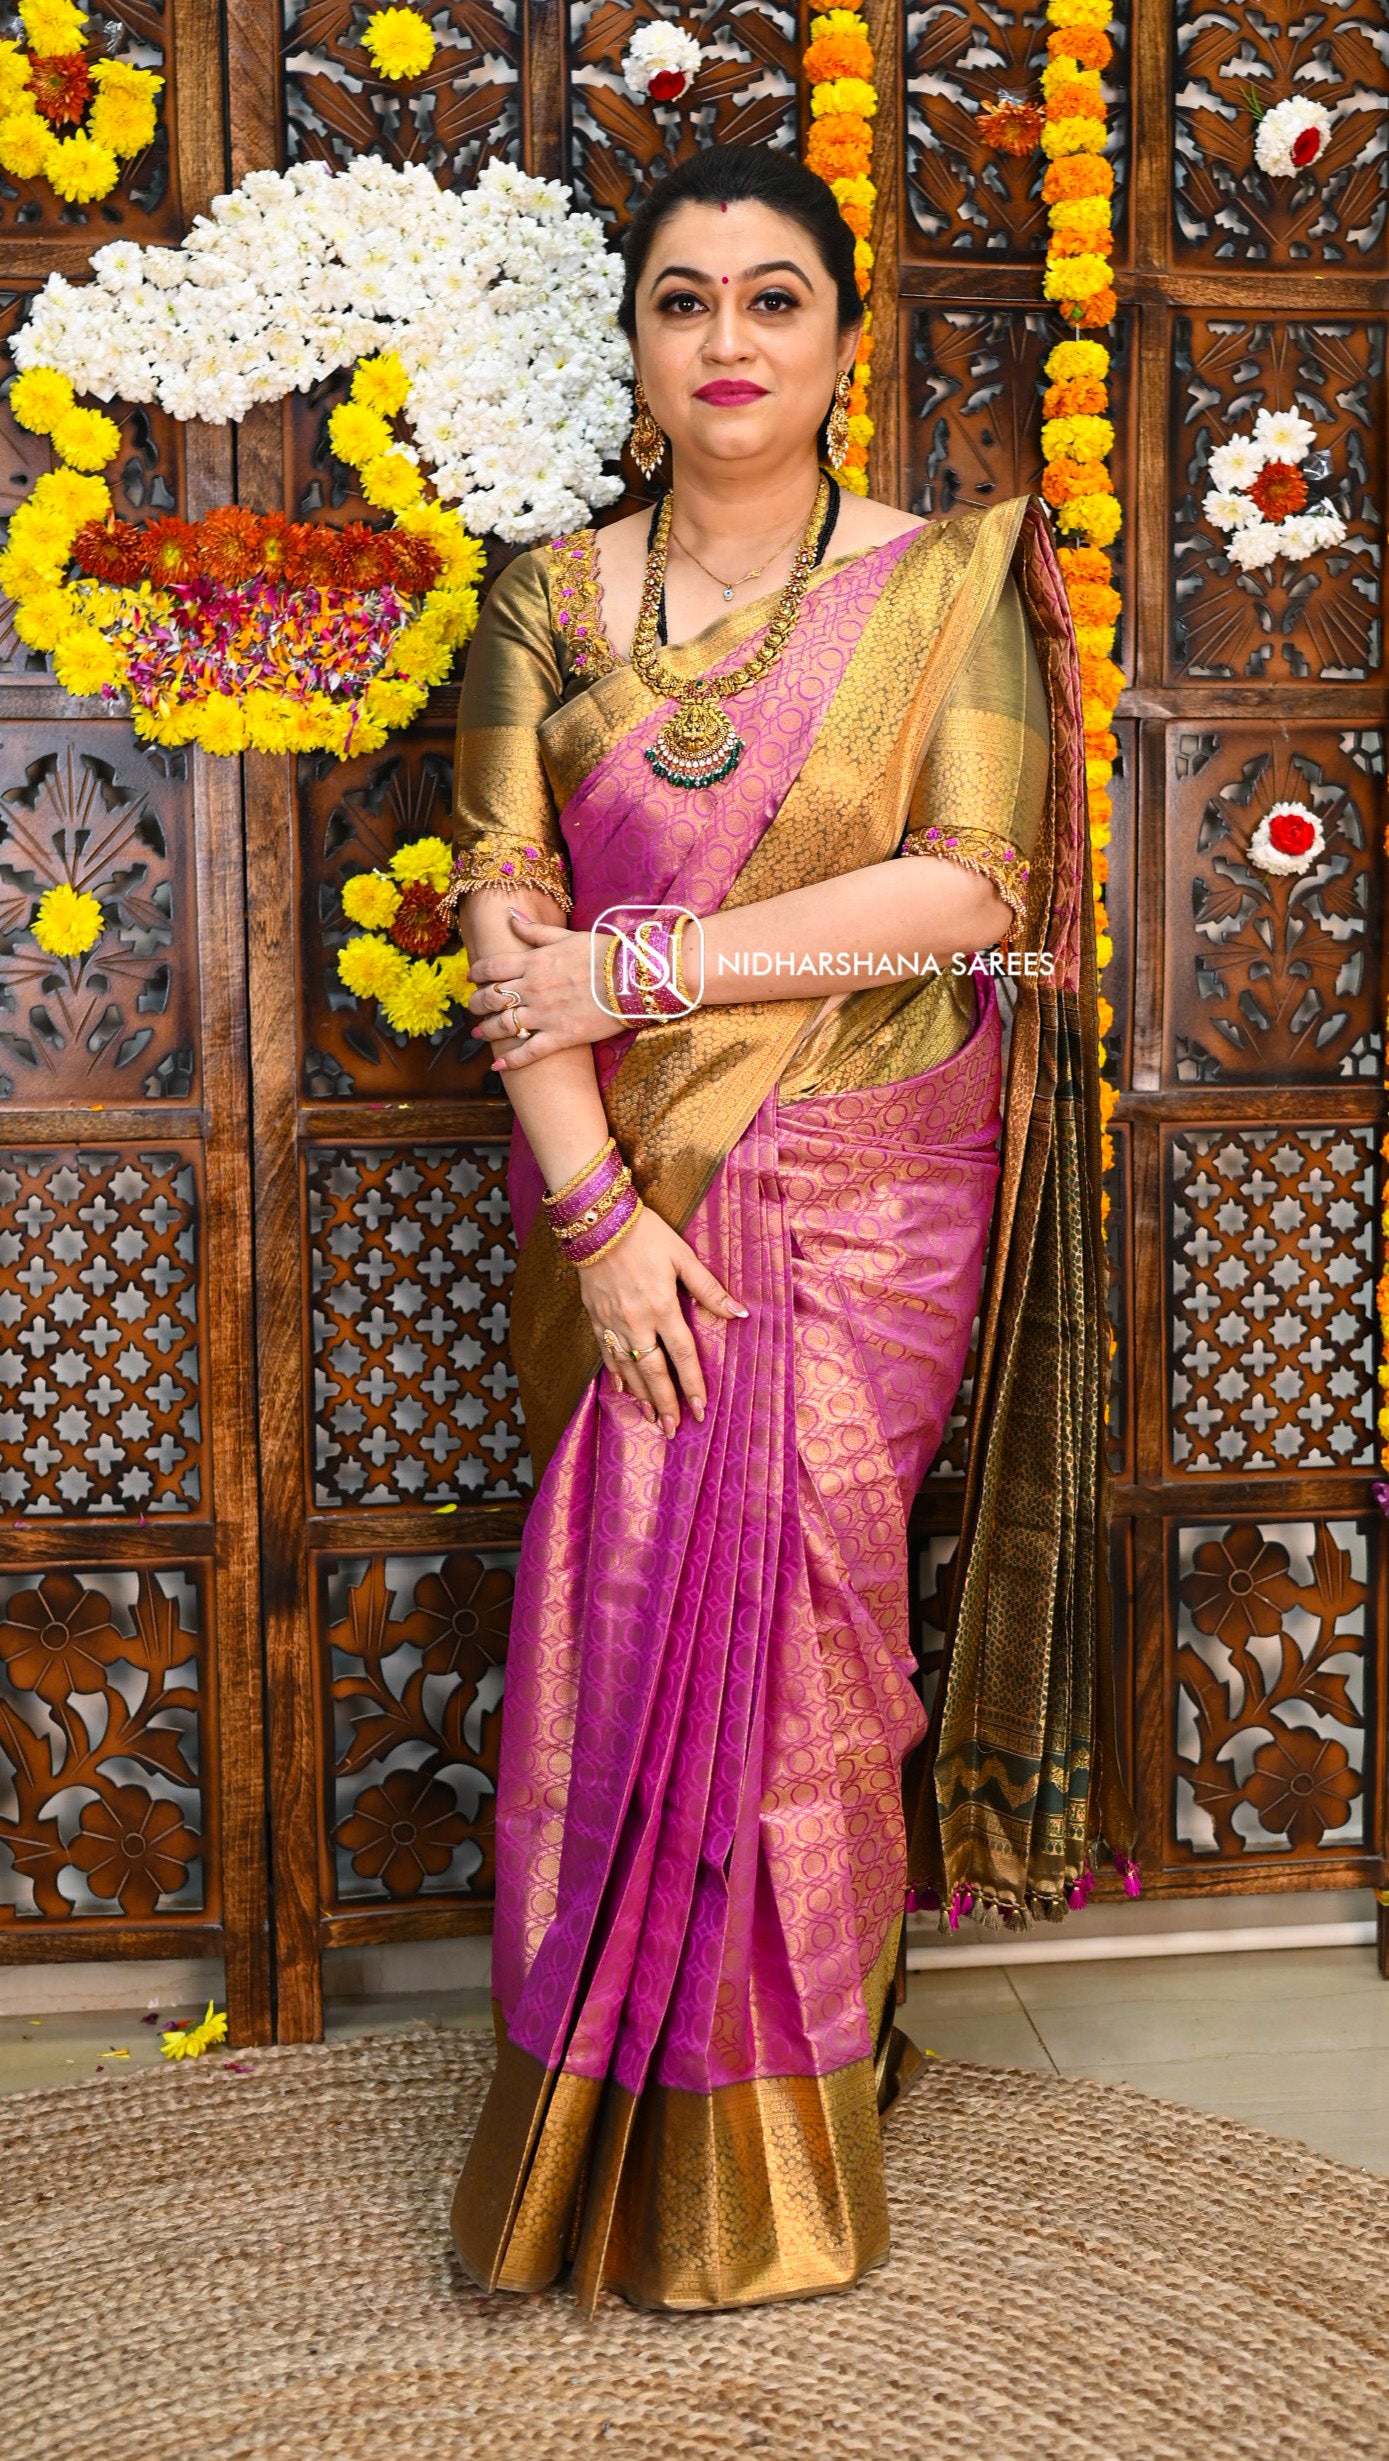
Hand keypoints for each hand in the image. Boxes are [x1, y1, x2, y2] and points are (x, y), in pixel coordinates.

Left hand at [469, 909, 626, 1071]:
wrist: (632, 980)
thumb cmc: (605, 954)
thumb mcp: (568, 936)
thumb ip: (535, 931)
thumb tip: (510, 915)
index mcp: (534, 962)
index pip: (492, 967)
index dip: (477, 972)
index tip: (471, 977)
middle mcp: (533, 989)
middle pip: (492, 998)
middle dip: (478, 1003)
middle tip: (474, 1007)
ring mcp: (544, 1015)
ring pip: (503, 1025)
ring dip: (487, 1030)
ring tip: (479, 1033)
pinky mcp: (559, 1037)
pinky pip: (528, 1052)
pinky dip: (510, 1061)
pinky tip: (497, 1065)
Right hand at [578, 1206, 746, 1436]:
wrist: (596, 1222)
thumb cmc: (645, 1235)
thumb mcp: (682, 1256)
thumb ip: (709, 1289)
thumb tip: (739, 1313)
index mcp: (662, 1307)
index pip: (682, 1355)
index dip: (693, 1383)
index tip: (700, 1408)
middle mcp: (637, 1321)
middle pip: (654, 1371)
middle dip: (666, 1402)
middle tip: (674, 1429)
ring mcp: (613, 1322)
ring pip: (628, 1369)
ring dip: (641, 1396)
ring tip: (653, 1419)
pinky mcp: (596, 1318)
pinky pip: (607, 1354)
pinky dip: (615, 1375)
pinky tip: (622, 1391)